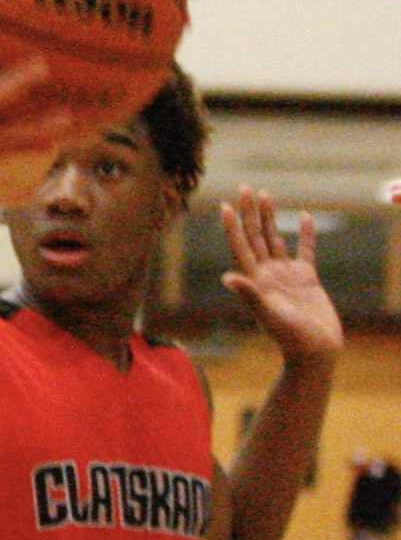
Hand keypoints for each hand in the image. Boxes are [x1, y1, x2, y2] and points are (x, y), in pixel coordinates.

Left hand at [219, 187, 343, 365]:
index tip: (224, 205)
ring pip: (274, 238)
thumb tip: (227, 278)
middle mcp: (266, 273)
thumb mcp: (269, 315)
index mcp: (254, 279)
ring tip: (265, 194)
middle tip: (245, 187)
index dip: (232, 226)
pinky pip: (304, 249)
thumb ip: (250, 295)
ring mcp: (286, 274)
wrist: (315, 352)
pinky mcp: (306, 278)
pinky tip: (303, 215)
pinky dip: (305, 233)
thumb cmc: (291, 338)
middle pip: (255, 236)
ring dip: (270, 217)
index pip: (239, 246)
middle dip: (249, 212)